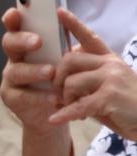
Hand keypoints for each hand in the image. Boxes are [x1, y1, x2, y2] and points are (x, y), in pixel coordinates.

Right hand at [0, 7, 61, 135]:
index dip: (12, 19)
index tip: (15, 13)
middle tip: (38, 42)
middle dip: (22, 40)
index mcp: (27, 43)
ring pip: (15, 70)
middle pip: (9, 43)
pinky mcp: (11, 96)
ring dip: (33, 70)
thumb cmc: (64, 77)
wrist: (58, 108)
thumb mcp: (69, 55)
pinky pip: (21, 95)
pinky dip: (38, 96)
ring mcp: (10, 77)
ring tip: (50, 72)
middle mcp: (15, 57)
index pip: (16, 26)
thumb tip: (66, 18)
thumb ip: (65, 39)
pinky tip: (52, 97)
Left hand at [48, 8, 136, 140]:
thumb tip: (54, 95)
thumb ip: (84, 87)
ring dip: (64, 99)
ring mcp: (111, 78)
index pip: (89, 38)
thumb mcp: (104, 90)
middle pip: (69, 60)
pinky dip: (64, 114)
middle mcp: (110, 64)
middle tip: (58, 95)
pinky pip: (78, 105)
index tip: (59, 12)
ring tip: (70, 108)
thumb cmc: (124, 107)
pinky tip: (54, 120)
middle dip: (57, 79)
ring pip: (71, 82)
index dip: (73, 25)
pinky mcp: (110, 96)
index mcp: (109, 60)